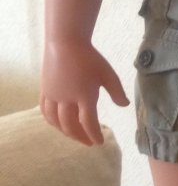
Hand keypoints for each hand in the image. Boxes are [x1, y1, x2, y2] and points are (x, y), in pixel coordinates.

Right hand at [40, 0, 128, 144]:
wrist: (65, 42)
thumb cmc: (89, 57)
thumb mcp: (108, 73)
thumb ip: (117, 91)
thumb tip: (124, 105)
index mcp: (84, 95)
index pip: (88, 122)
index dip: (93, 134)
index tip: (99, 142)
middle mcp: (66, 99)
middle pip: (70, 126)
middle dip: (80, 137)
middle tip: (89, 142)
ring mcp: (53, 95)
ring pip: (56, 122)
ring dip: (65, 132)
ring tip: (75, 135)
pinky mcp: (44, 91)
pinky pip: (45, 112)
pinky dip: (52, 122)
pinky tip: (59, 124)